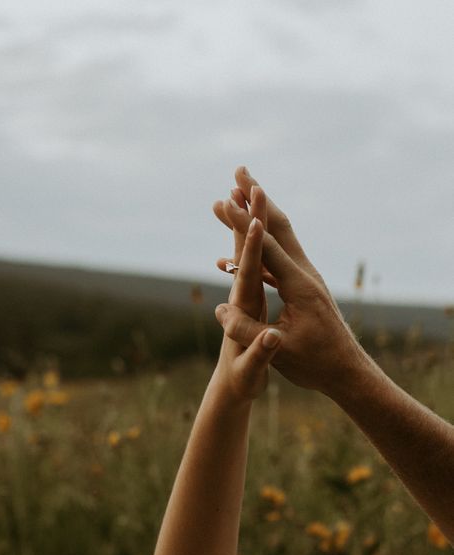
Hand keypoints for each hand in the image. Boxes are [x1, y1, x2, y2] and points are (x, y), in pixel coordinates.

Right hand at [213, 167, 362, 396]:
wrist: (347, 373)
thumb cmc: (315, 365)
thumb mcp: (278, 352)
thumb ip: (247, 332)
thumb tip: (218, 312)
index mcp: (300, 285)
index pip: (266, 245)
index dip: (242, 223)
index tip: (223, 199)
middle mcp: (305, 274)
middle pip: (279, 226)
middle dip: (256, 197)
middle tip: (238, 170)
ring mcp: (305, 279)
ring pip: (279, 237)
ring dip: (258, 214)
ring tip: (238, 194)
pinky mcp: (302, 288)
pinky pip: (276, 260)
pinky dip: (258, 247)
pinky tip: (238, 252)